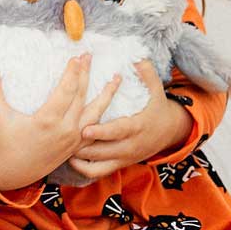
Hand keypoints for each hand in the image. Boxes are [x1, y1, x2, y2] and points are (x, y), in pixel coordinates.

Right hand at [0, 54, 122, 191]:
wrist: (13, 173)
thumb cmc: (5, 144)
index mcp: (47, 121)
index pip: (66, 91)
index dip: (72, 72)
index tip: (76, 57)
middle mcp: (64, 130)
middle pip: (81, 97)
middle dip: (86, 74)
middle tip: (89, 56)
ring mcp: (73, 140)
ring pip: (95, 114)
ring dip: (106, 95)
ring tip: (116, 79)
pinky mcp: (75, 148)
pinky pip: (95, 129)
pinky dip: (104, 116)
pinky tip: (109, 105)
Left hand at [66, 59, 193, 181]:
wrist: (169, 133)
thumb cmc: (157, 107)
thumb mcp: (156, 90)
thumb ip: (147, 73)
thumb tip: (138, 57)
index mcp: (137, 126)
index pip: (117, 131)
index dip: (101, 132)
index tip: (84, 129)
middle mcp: (130, 146)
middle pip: (103, 151)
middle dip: (82, 147)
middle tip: (62, 141)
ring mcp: (123, 158)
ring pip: (98, 165)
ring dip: (79, 158)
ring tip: (61, 148)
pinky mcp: (118, 165)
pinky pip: (98, 172)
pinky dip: (83, 168)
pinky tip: (69, 158)